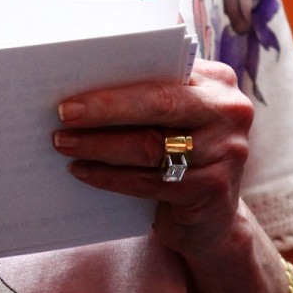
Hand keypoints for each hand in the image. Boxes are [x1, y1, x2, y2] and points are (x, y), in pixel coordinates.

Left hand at [53, 60, 254, 258]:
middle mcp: (230, 112)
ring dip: (99, 146)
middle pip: (159, 106)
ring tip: (64, 144)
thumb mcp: (177, 115)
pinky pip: (150, 181)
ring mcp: (227, 152)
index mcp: (218, 81)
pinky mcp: (213, 189)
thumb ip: (150, 91)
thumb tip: (83, 78)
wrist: (213, 219)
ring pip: (150, 146)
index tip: (71, 92)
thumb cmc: (182, 151)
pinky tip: (83, 172)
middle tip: (62, 117)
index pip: (161, 74)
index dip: (114, 86)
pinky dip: (110, 177)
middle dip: (104, 111)